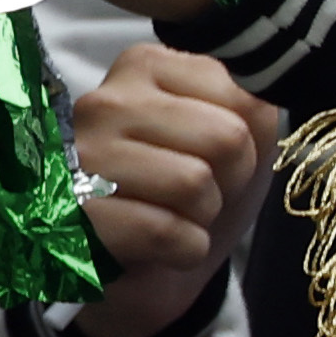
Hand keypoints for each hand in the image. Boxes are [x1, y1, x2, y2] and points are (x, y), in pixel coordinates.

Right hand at [63, 45, 275, 336]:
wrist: (148, 268)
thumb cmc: (192, 191)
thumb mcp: (240, 136)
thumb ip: (253, 105)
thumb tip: (263, 95)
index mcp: (145, 68)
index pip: (243, 95)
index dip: (249, 142)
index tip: (217, 158)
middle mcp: (103, 102)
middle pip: (225, 137)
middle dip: (230, 180)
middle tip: (199, 195)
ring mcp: (80, 158)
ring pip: (194, 183)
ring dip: (203, 216)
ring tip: (175, 215)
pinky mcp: (72, 215)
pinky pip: (164, 231)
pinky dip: (183, 250)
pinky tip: (160, 246)